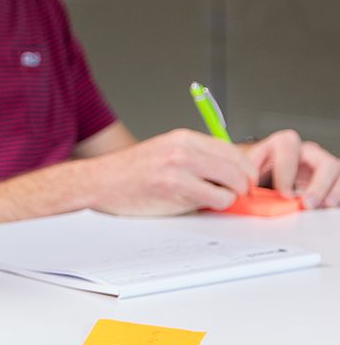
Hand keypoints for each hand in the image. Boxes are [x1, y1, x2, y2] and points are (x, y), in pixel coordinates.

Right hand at [81, 127, 254, 214]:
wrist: (98, 182)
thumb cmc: (130, 172)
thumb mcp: (164, 151)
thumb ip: (196, 157)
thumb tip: (229, 171)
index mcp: (182, 138)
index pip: (233, 150)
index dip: (245, 168)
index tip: (243, 179)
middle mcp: (182, 150)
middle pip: (240, 168)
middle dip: (244, 185)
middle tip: (235, 193)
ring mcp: (178, 169)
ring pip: (233, 185)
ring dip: (229, 196)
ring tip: (212, 198)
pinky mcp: (173, 189)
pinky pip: (216, 200)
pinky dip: (215, 206)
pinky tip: (197, 204)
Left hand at [242, 129, 339, 208]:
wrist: (266, 168)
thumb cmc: (259, 165)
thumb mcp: (249, 165)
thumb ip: (247, 174)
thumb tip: (246, 190)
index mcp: (284, 143)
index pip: (289, 151)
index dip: (286, 174)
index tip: (283, 193)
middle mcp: (308, 151)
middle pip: (325, 162)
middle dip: (318, 185)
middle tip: (307, 203)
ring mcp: (322, 163)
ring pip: (336, 172)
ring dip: (333, 191)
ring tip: (324, 205)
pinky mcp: (330, 177)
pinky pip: (339, 183)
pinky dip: (336, 196)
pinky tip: (327, 205)